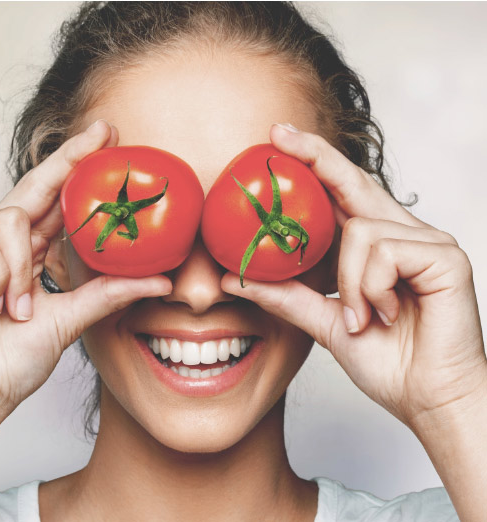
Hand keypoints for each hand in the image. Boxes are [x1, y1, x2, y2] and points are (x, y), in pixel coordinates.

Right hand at [0, 120, 170, 419]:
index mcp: (26, 254)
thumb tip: (161, 280)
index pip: (54, 202)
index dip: (77, 170)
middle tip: (102, 132)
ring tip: (15, 310)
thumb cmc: (11, 362)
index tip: (107, 141)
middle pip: (35, 186)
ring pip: (12, 221)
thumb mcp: (71, 320)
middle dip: (68, 158)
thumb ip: (109, 294)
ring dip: (20, 271)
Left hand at [223, 123, 485, 427]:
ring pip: (360, 229)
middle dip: (314, 156)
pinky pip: (383, 251)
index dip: (312, 161)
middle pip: (353, 181)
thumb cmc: (385, 360)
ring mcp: (427, 241)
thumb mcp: (324, 321)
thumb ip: (284, 296)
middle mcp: (402, 233)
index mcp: (376, 244)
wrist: (427, 399)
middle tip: (277, 135)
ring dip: (348, 281)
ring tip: (361, 316)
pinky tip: (382, 314)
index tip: (277, 138)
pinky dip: (369, 287)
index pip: (341, 192)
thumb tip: (231, 279)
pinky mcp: (445, 256)